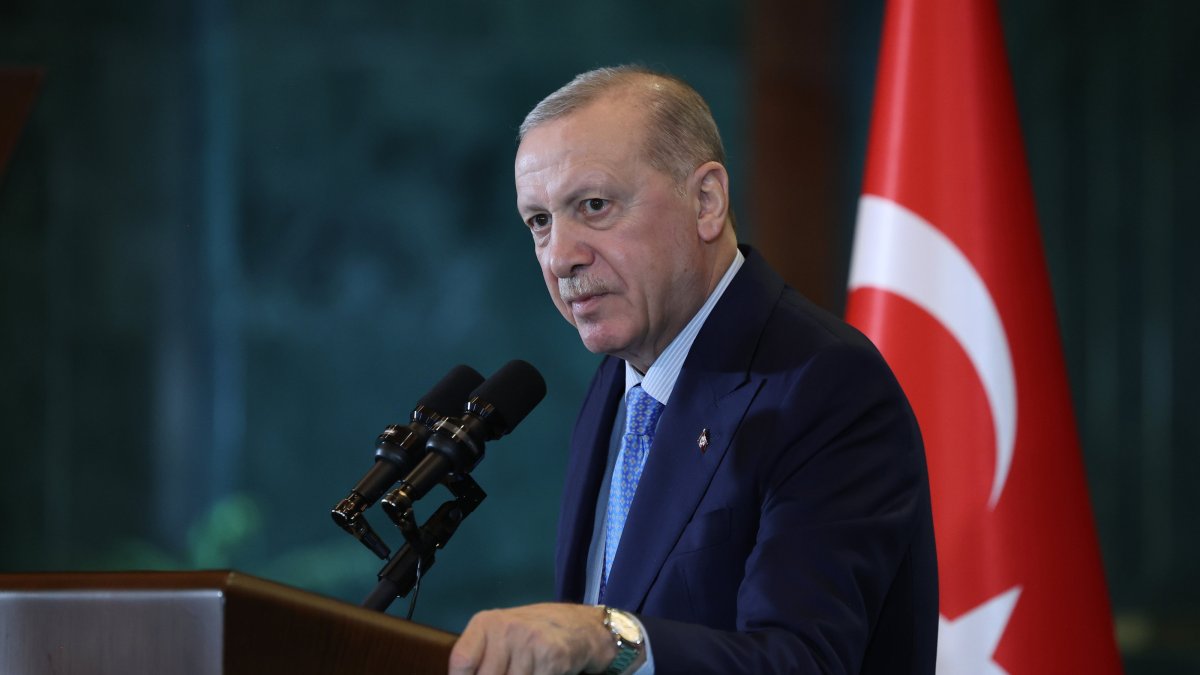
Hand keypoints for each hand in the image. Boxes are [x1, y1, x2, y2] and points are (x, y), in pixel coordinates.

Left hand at [448, 603, 614, 674]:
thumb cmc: (531, 636)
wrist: (579, 626)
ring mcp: (529, 642)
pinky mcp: (551, 656)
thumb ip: (481, 660)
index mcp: (486, 624)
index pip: (462, 662)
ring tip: (528, 671)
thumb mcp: (501, 637)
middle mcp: (505, 628)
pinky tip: (542, 674)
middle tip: (510, 673)